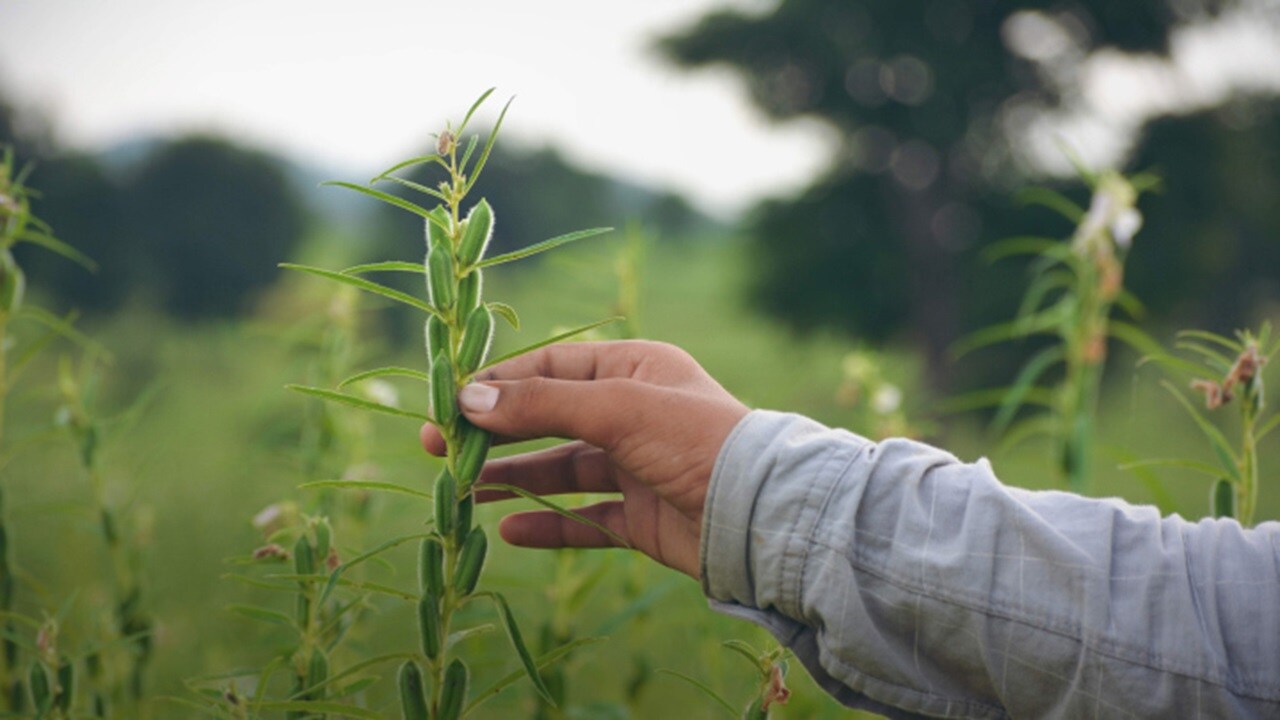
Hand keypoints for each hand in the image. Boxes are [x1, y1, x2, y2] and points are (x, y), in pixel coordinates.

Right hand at [420, 340, 748, 577]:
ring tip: (464, 492)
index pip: (551, 370)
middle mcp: (634, 414)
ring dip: (514, 479)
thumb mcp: (616, 408)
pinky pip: (585, 519)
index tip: (449, 403)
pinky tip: (509, 531)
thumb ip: (542, 405)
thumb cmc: (695, 440)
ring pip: (562, 470)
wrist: (760, 514)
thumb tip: (469, 397)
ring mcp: (637, 467)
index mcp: (634, 370)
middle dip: (495, 433)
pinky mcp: (643, 517)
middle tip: (438, 448)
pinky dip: (548, 525)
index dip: (498, 385)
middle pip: (549, 420)